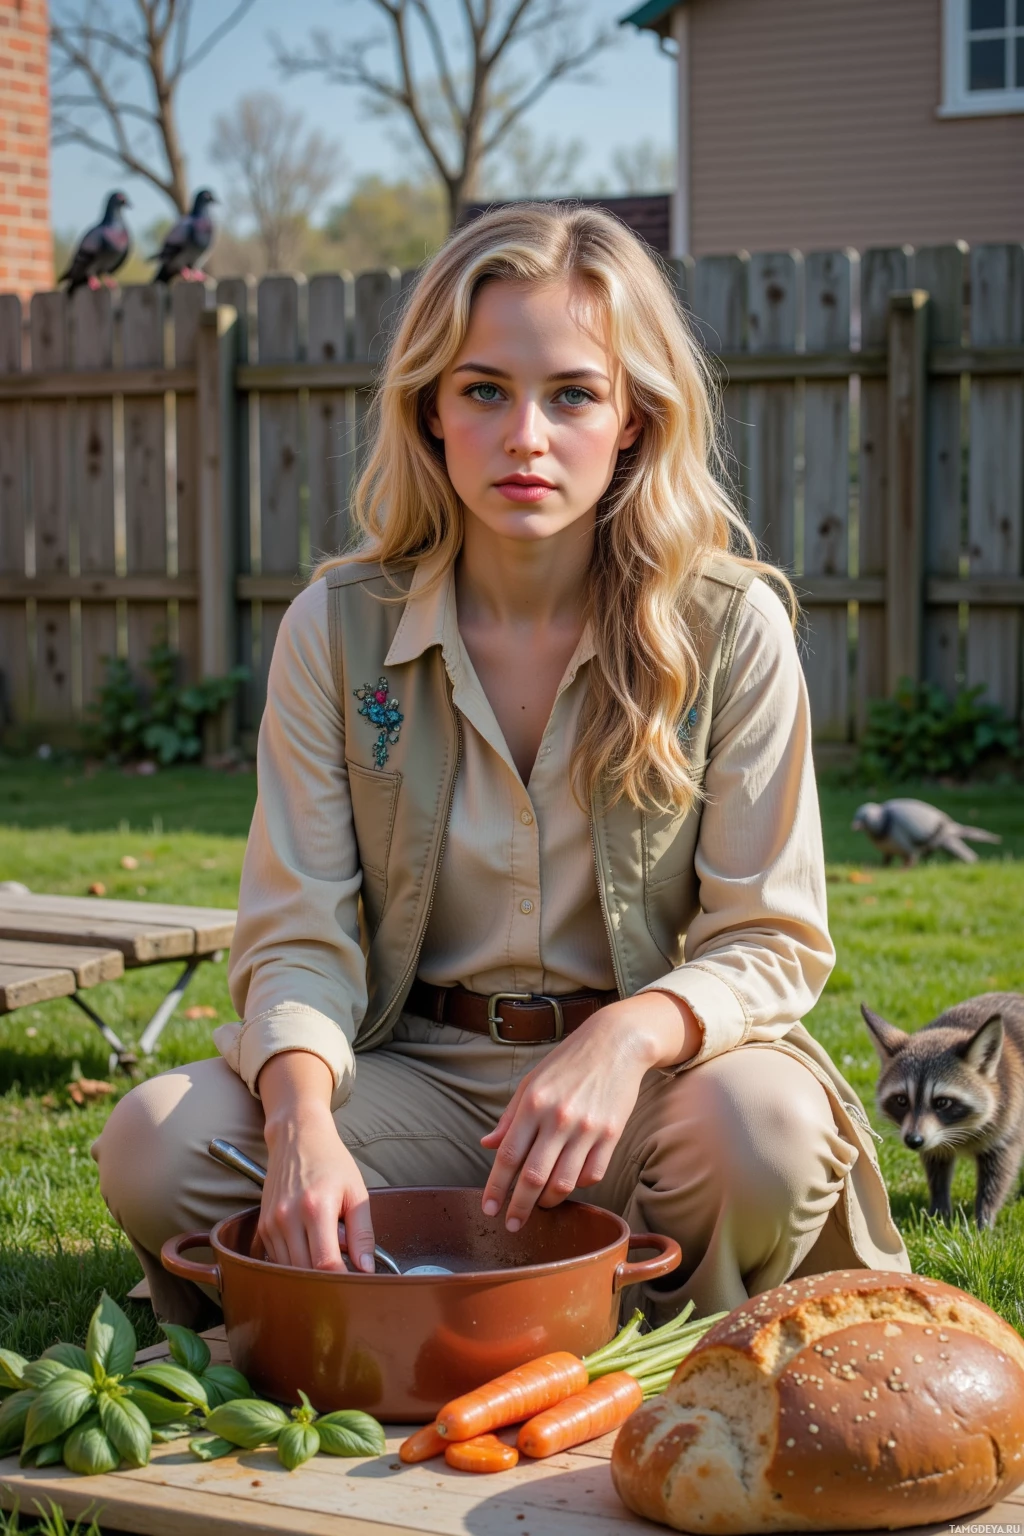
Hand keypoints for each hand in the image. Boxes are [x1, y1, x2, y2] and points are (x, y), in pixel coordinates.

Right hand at [257, 1052, 375, 1272]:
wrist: (297, 1137)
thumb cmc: (331, 1162)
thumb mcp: (356, 1192)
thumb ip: (362, 1233)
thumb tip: (366, 1269)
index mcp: (316, 1207)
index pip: (325, 1264)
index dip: (341, 1283)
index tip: (356, 1289)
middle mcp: (288, 1218)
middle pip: (305, 1273)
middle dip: (326, 1281)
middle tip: (345, 1274)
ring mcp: (271, 1223)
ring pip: (289, 1271)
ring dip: (309, 1274)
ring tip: (327, 1253)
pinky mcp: (263, 1227)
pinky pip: (277, 1261)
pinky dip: (294, 1265)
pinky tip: (310, 1250)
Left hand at [479, 992, 700, 1230]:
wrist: (615, 1044)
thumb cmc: (567, 1063)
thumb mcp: (531, 1082)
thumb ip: (509, 1117)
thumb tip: (488, 1145)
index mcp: (533, 1104)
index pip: (508, 1156)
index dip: (496, 1188)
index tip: (489, 1209)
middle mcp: (558, 1118)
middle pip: (533, 1177)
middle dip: (519, 1207)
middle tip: (512, 1224)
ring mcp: (588, 1128)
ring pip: (563, 1183)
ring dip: (548, 1201)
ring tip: (540, 1205)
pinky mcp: (612, 1135)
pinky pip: (592, 1174)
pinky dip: (577, 1185)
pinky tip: (568, 1183)